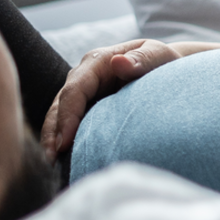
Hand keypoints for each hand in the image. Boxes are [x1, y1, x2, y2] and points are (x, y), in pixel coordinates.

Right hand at [41, 39, 185, 159]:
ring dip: (54, 139)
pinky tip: (65, 160)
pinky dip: (65, 141)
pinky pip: (70, 125)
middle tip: (52, 159)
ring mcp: (83, 94)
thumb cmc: (164, 62)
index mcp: (96, 63)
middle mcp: (83, 78)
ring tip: (52, 164)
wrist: (167, 69)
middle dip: (53, 132)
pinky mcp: (87, 108)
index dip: (67, 116)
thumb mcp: (158, 55)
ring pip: (59, 117)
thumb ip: (141, 59)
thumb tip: (118, 62)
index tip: (65, 141)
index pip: (74, 90)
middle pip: (60, 106)